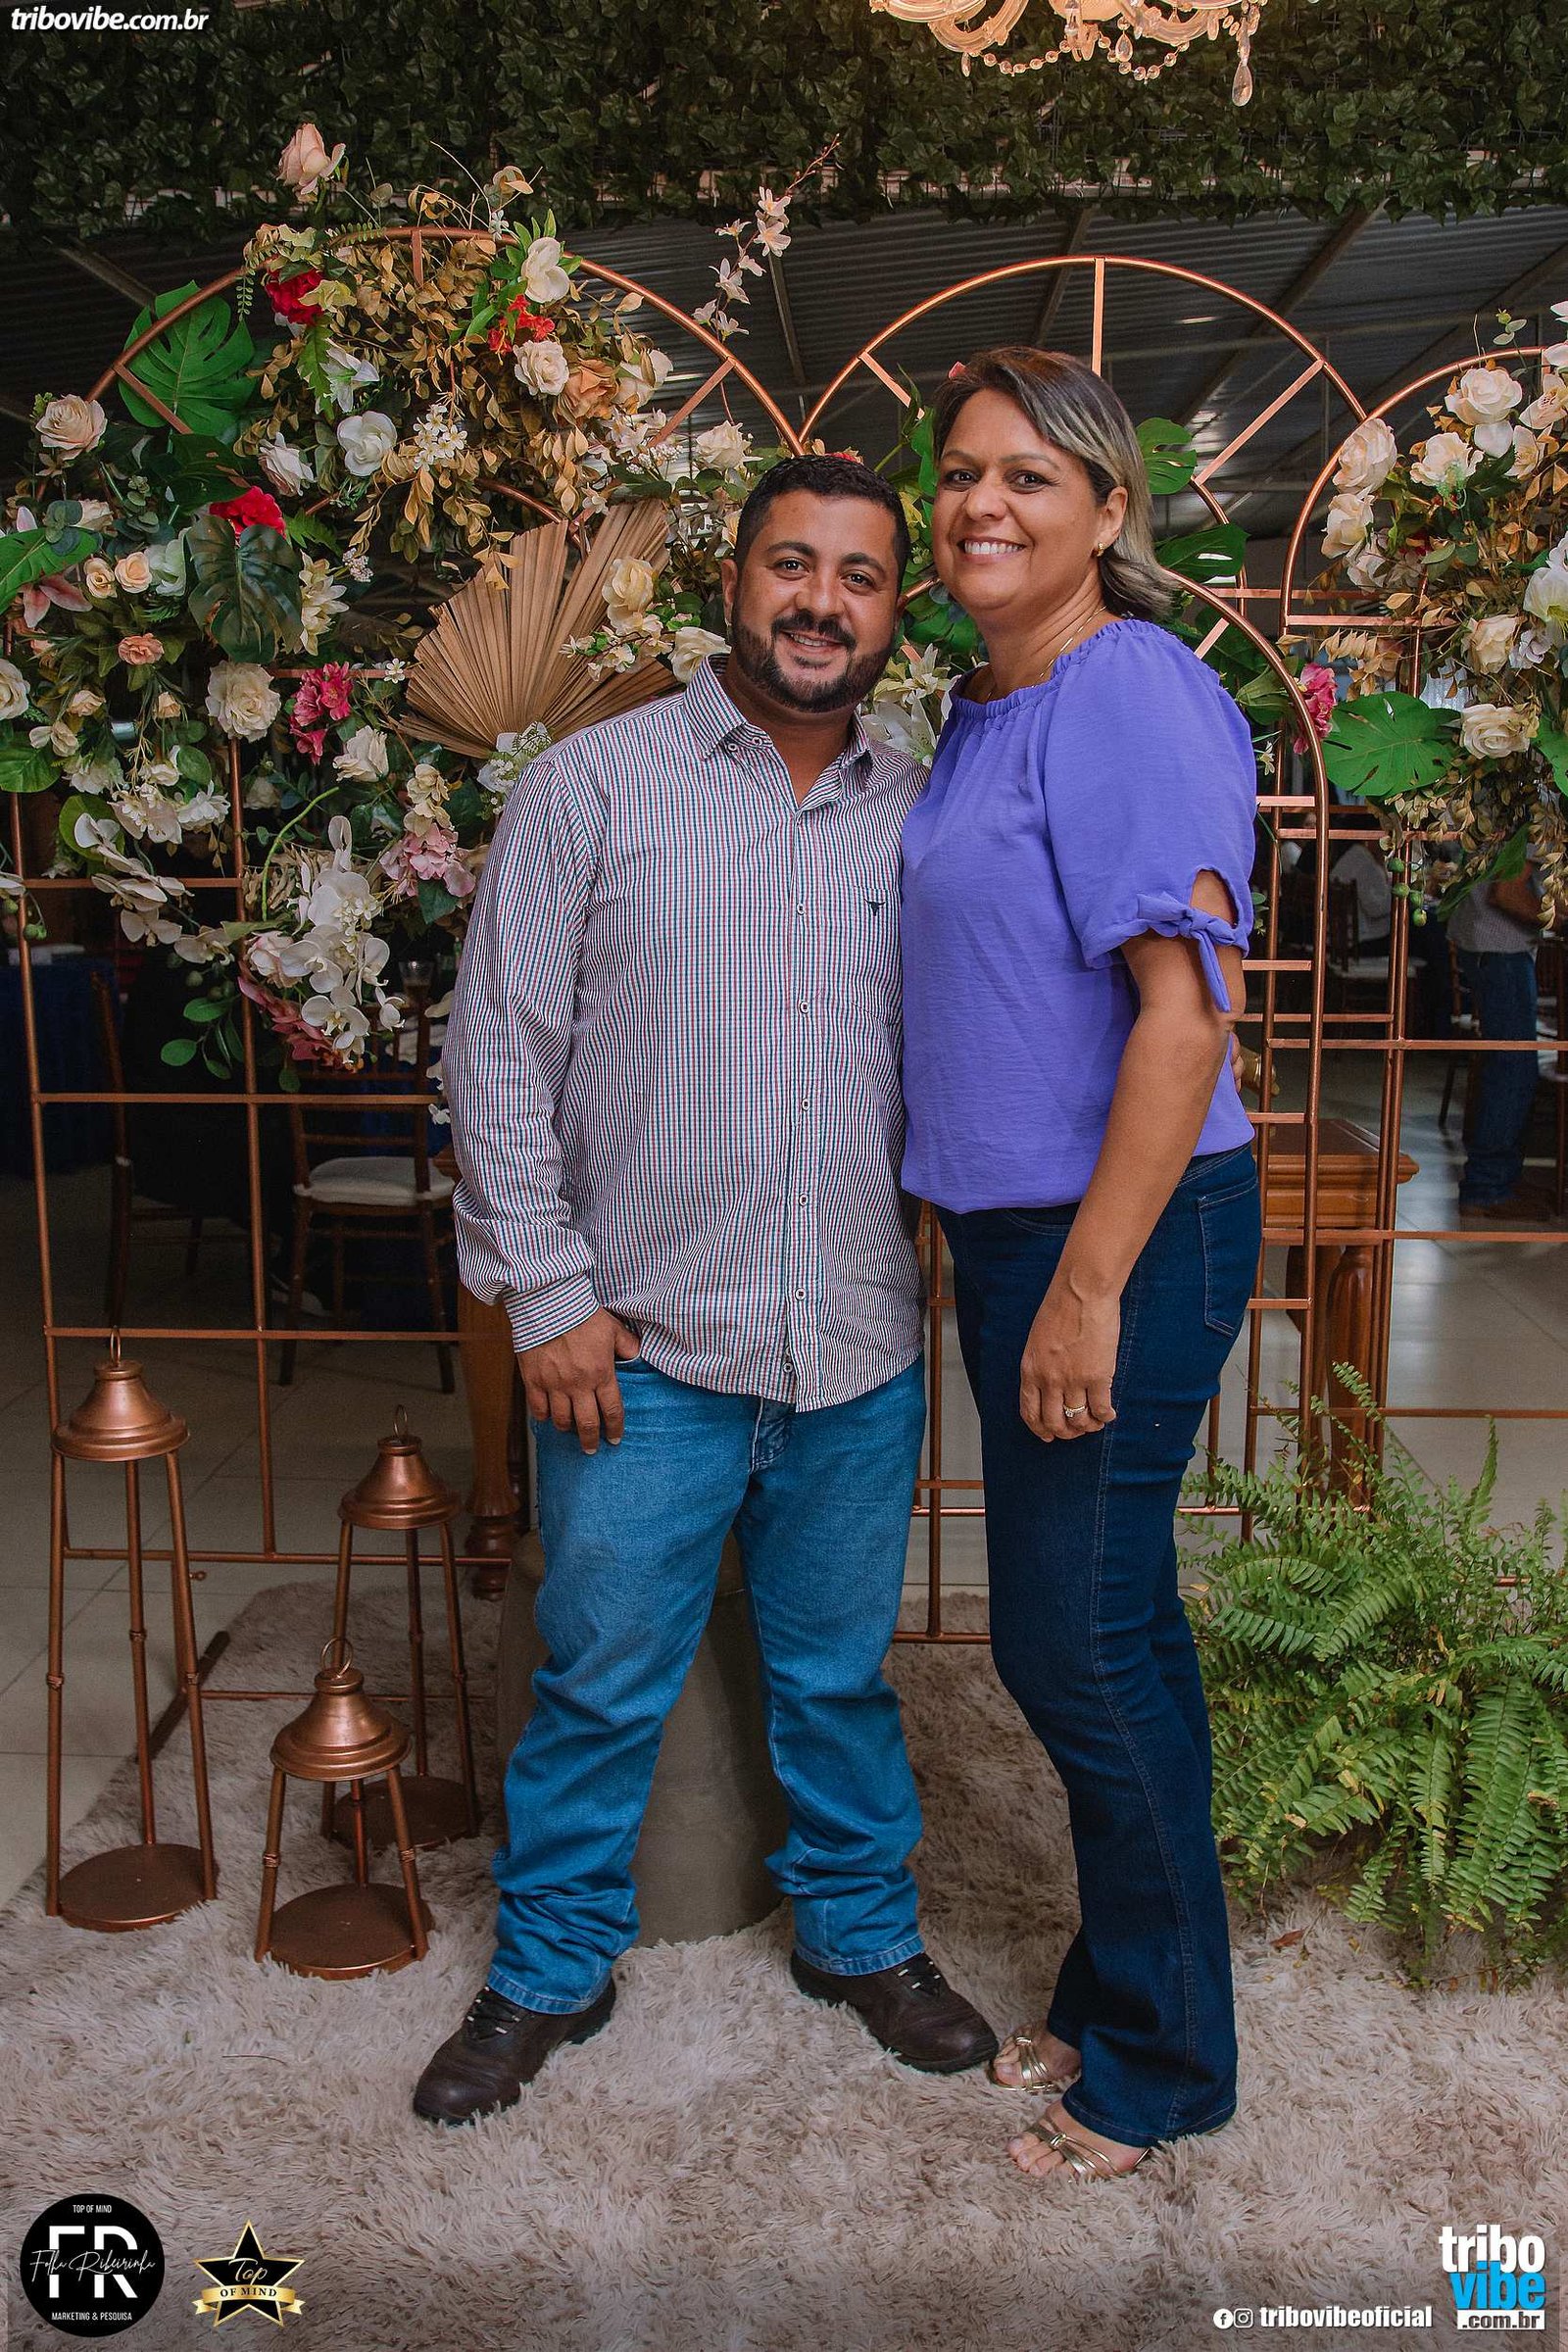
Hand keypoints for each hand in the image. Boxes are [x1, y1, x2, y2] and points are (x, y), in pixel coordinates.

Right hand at [519, 1308, 641, 1452]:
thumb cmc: (582, 1313)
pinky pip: (538, 1409)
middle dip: (591, 1441)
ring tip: (570, 1431)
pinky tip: (548, 1417)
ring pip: (562, 1420)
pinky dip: (544, 1417)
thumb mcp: (613, 1328)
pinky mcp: (533, 1380)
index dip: (615, 1429)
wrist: (549, 1302)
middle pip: (587, 1424)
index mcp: (601, 1373)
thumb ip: (627, 1346)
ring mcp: (554, 1384)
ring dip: (568, 1429)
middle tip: (592, 1449)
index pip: (612, 1411)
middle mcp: (579, 1384)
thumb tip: (639, 1356)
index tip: (614, 1439)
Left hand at [1019, 1279, 1119, 1442]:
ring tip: (1095, 1422)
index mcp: (1030, 1370)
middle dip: (1066, 1433)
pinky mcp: (1098, 1376)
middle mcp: (1049, 1380)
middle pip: (1054, 1422)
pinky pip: (1101, 1409)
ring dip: (1088, 1426)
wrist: (1082, 1293)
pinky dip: (1106, 1416)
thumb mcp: (1037, 1340)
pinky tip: (1109, 1414)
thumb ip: (1040, 1365)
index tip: (1049, 1435)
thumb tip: (1050, 1387)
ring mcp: (1073, 1380)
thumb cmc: (1060, 1308)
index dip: (1039, 1429)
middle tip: (1076, 1431)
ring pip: (1079, 1420)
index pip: (1029, 1412)